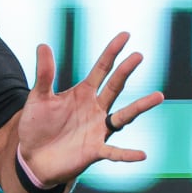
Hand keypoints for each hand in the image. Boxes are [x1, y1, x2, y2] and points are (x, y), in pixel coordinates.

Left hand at [17, 32, 164, 186]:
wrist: (32, 157)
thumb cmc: (37, 126)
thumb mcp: (38, 98)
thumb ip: (44, 74)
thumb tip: (43, 44)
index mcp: (83, 93)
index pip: (101, 69)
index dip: (112, 52)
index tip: (125, 35)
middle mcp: (95, 109)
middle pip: (114, 86)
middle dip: (125, 71)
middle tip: (139, 55)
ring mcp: (97, 130)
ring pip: (123, 116)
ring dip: (140, 107)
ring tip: (159, 96)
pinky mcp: (94, 151)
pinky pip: (114, 153)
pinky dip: (127, 154)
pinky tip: (142, 154)